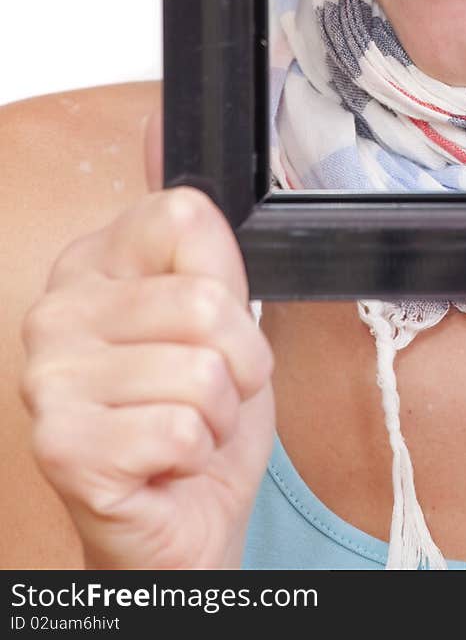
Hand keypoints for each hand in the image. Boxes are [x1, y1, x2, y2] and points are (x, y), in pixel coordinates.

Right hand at [20, 105, 275, 569]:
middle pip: (205, 297)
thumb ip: (192, 228)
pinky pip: (182, 423)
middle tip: (211, 393)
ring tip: (187, 428)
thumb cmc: (198, 419)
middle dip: (238, 361)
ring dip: (218, 413)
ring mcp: (49, 377)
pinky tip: (164, 462)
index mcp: (92, 263)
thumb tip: (157, 117)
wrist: (182, 525)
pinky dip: (195, 452)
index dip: (229, 279)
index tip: (213, 322)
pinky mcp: (62, 443)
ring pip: (200, 366)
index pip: (184, 214)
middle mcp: (56, 310)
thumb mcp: (218, 312)